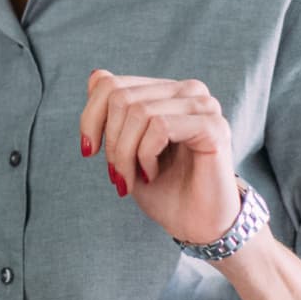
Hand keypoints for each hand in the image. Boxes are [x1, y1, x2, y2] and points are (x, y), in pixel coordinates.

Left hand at [79, 69, 239, 243]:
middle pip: (120, 96)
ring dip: (125, 153)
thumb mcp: (124, 145)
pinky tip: (152, 173)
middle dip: (109, 141)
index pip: (109, 83)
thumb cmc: (161, 187)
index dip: (90, 117)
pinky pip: (159, 126)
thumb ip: (112, 110)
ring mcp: (203, 105)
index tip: (87, 151)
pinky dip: (145, 154)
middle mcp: (187, 90)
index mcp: (165, 90)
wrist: (196, 225)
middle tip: (115, 174)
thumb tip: (95, 74)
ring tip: (130, 178)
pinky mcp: (213, 126)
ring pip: (139, 111)